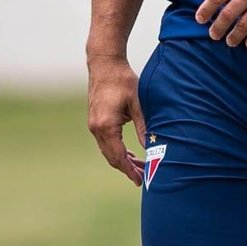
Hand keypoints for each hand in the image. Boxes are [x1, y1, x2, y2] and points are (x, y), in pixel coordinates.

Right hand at [86, 56, 146, 186]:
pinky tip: (129, 154)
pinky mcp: (95, 121)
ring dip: (123, 160)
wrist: (104, 64)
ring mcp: (93, 125)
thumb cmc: (123, 80)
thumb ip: (144, 127)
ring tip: (140, 167)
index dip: (130, 171)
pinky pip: (105, 143)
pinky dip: (117, 150)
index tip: (141, 181)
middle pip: (112, 157)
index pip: (119, 156)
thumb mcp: (138, 103)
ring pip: (108, 151)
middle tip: (144, 177)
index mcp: (107, 126)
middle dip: (127, 169)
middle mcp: (96, 128)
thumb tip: (153, 147)